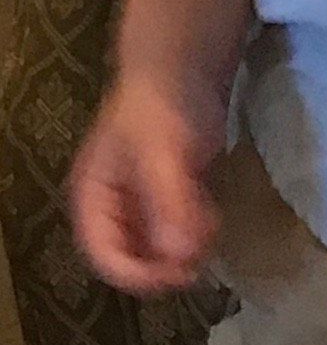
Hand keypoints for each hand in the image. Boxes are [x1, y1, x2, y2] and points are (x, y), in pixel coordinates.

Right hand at [71, 73, 223, 293]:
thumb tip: (179, 256)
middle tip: (199, 259)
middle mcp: (114, 208)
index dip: (136, 274)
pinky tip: (213, 217)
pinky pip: (179, 231)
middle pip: (133, 259)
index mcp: (94, 199)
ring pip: (159, 250)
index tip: (174, 276)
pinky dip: (196, 233)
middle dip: (165, 265)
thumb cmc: (160, 105)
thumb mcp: (162, 153)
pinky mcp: (171, 198)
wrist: (185, 68)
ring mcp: (143, 204)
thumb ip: (168, 203)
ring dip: (184, 250)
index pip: (104, 255)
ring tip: (209, 230)